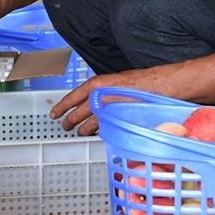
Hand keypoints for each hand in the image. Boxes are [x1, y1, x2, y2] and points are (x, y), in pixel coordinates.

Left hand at [49, 68, 163, 135]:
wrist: (160, 86)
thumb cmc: (140, 83)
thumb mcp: (115, 82)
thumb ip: (101, 91)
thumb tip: (91, 101)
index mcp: (97, 84)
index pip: (73, 97)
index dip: (62, 106)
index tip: (54, 113)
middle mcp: (100, 97)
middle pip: (77, 113)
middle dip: (69, 121)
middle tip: (65, 126)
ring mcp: (108, 110)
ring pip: (88, 124)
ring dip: (82, 129)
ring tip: (80, 133)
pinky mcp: (117, 120)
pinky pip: (102, 129)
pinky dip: (98, 131)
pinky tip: (96, 133)